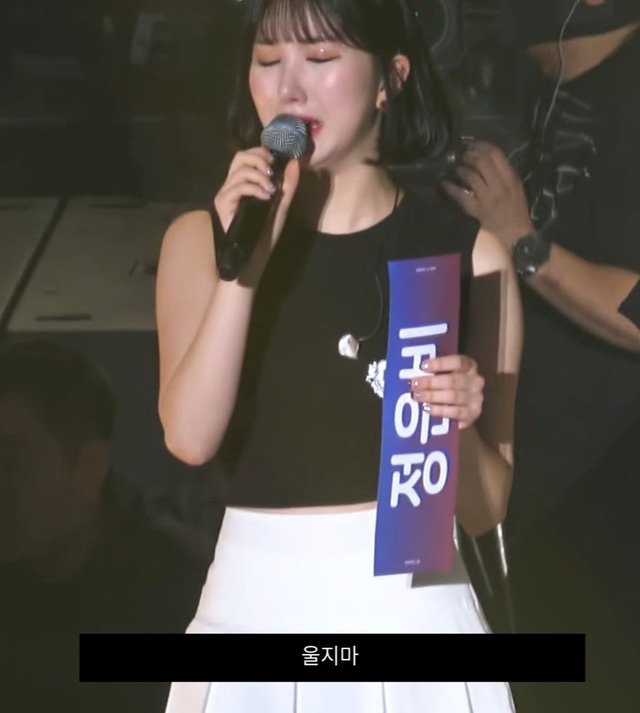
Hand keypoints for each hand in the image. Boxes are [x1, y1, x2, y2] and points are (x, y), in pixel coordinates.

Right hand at [213, 147, 300, 262]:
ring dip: (260, 176)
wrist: (255, 255)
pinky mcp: (223, 203)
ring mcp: (226, 193)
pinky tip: (265, 197)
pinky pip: (237, 187)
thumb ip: (288, 185)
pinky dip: (254, 188)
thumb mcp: (281, 205)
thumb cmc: (266, 233)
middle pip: (240, 156)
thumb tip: (294, 162)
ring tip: (271, 190)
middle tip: (272, 172)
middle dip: (259, 158)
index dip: (261, 152)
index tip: (276, 163)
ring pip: (240, 171)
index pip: (247, 156)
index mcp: (244, 182)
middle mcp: (232, 185)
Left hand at [410, 355, 484, 429]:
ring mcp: (476, 398)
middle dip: (431, 382)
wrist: (460, 411)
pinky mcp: (473, 414)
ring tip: (417, 396)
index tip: (423, 366)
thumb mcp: (444, 376)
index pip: (458, 362)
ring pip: (453, 396)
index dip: (440, 363)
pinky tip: (427, 408)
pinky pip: (455, 412)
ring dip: (432, 396)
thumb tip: (412, 372)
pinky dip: (439, 410)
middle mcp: (476, 381)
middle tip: (415, 384)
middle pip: (453, 380)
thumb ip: (434, 372)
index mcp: (469, 366)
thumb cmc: (448, 388)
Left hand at [442, 141, 533, 246]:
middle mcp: (499, 185)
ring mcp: (486, 197)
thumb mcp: (516, 189)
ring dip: (461, 168)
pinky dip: (451, 187)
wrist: (516, 237)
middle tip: (462, 154)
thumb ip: (504, 174)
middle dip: (469, 154)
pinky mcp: (476, 210)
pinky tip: (445, 184)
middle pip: (482, 161)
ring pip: (471, 175)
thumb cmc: (517, 213)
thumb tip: (487, 160)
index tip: (473, 144)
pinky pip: (460, 195)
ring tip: (456, 168)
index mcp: (511, 179)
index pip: (496, 154)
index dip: (482, 145)